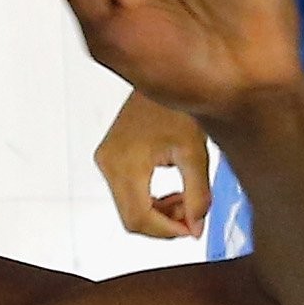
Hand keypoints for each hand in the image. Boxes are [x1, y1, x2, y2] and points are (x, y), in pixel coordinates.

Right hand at [92, 89, 212, 240]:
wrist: (164, 73)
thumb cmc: (179, 106)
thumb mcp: (196, 153)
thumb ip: (198, 196)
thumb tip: (195, 228)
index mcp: (126, 163)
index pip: (139, 218)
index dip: (166, 232)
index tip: (192, 230)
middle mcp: (108, 164)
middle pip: (131, 218)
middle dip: (164, 224)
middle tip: (192, 215)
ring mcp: (105, 160)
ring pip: (128, 209)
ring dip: (158, 213)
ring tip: (186, 198)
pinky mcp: (109, 157)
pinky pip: (126, 194)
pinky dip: (150, 200)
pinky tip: (171, 190)